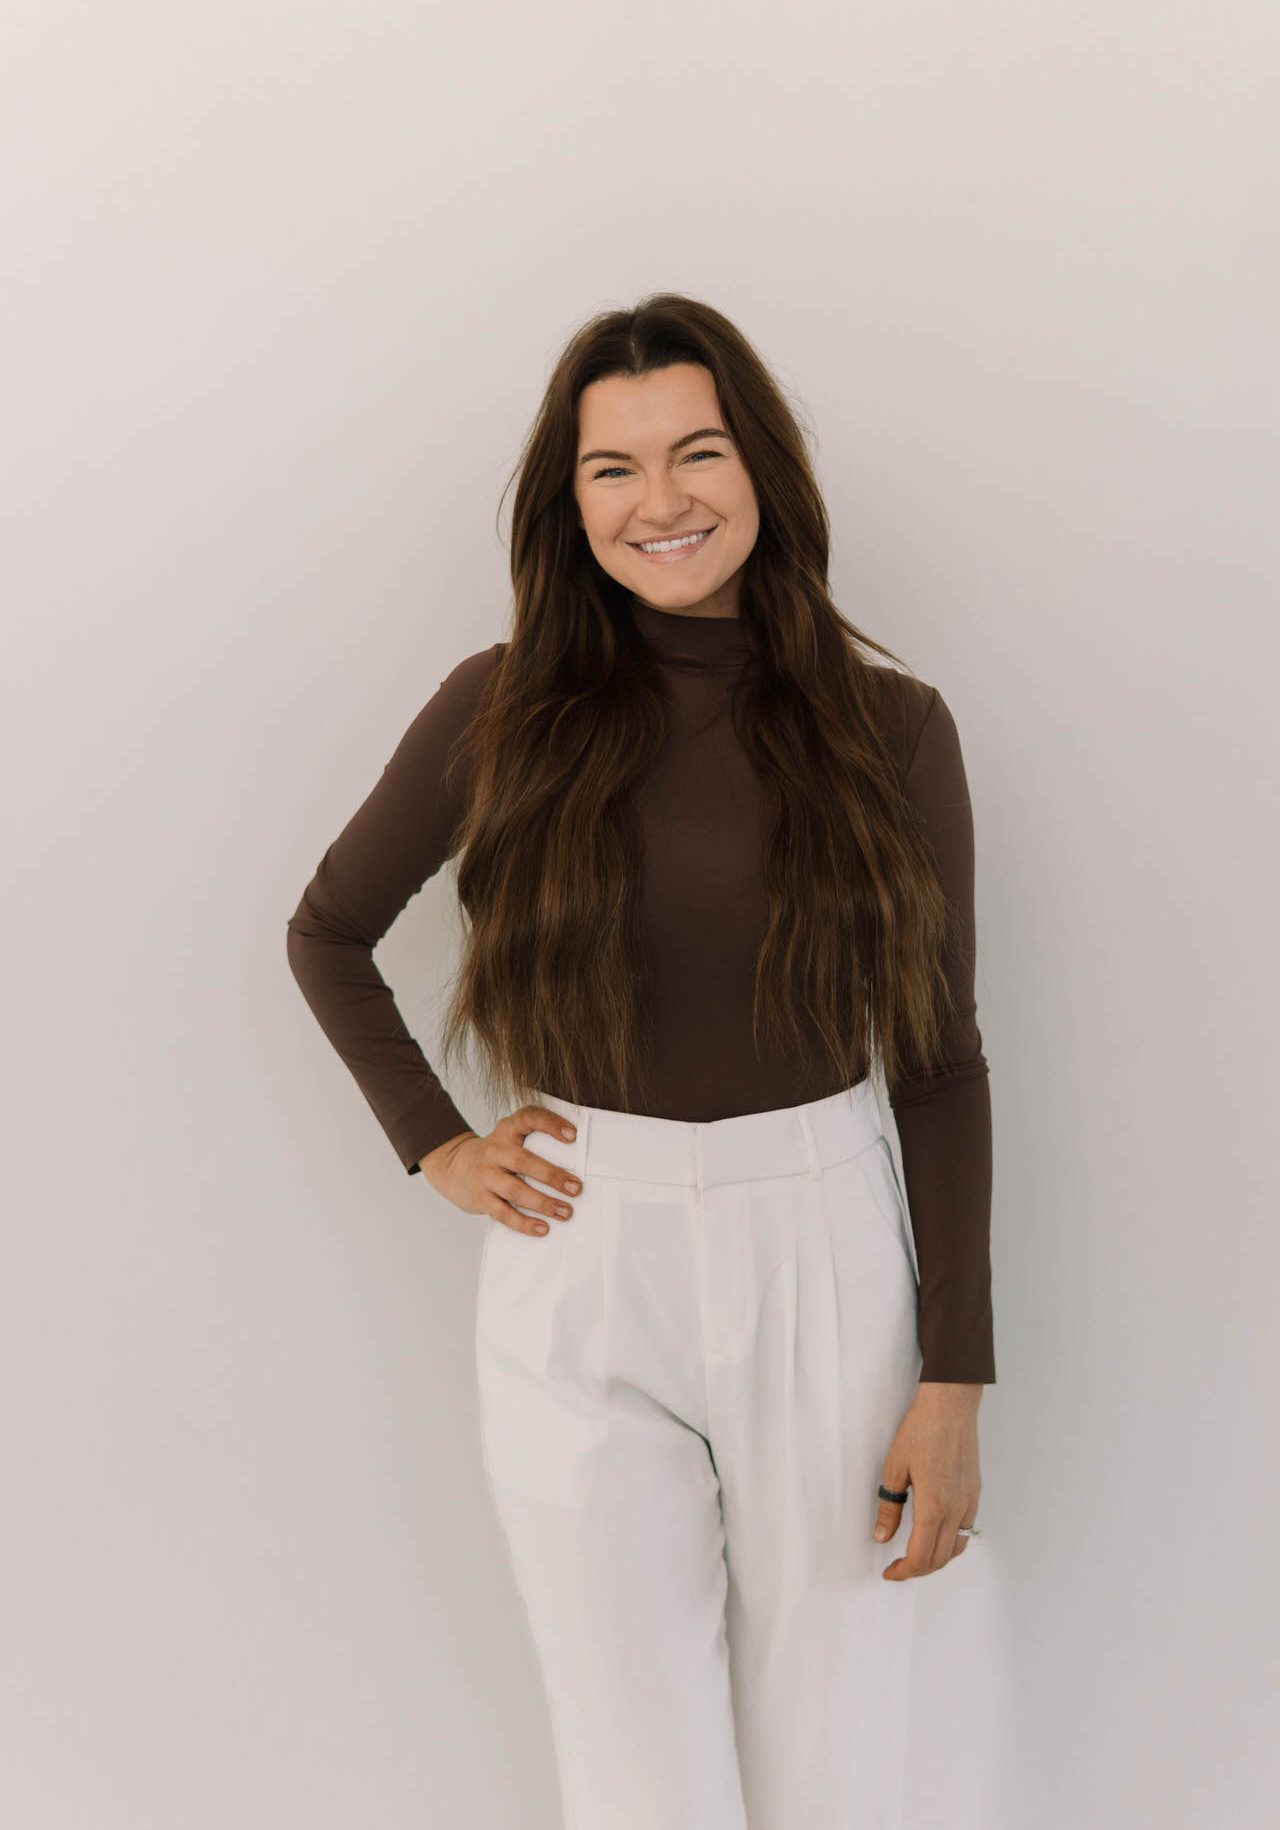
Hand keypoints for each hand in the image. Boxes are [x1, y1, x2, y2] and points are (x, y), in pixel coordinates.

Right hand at [417, 1106, 582, 1234]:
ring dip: (543, 1203)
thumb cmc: (497, 1154)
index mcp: (507, 1130)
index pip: (528, 1118)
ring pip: (515, 1190)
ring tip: (566, 1212)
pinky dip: (524, 1223)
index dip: (550, 1123)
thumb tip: (578, 1162)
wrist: (453, 1166)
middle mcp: (495, 1150)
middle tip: (577, 1188)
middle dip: (553, 1176)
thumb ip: (534, 1141)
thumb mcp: (510, 1138)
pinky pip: (504, 1213)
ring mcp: (486, 1175)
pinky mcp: (481, 1199)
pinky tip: (543, 1228)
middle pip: (524, 1161)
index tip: (573, 1135)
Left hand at [873, 1382, 982, 1579]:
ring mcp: (969, 1502)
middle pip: (939, 1558)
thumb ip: (889, 1507)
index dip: (904, 1571)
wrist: (951, 1406)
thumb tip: (882, 1536)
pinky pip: (965, 1530)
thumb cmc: (921, 1431)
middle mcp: (956, 1510)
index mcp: (934, 1507)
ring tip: (915, 1556)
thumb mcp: (895, 1468)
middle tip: (897, 1567)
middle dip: (917, 1570)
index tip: (889, 1572)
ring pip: (956, 1548)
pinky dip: (950, 1543)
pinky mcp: (975, 1493)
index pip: (920, 1556)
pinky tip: (936, 1535)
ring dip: (936, 1559)